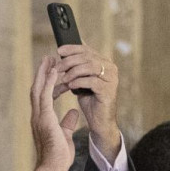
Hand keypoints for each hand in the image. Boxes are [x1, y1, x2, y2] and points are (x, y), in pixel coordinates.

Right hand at [30, 55, 79, 170]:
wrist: (53, 168)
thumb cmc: (58, 156)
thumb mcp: (65, 135)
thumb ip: (67, 122)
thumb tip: (73, 112)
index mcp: (42, 119)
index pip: (42, 96)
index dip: (46, 81)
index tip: (51, 69)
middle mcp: (38, 115)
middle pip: (38, 88)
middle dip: (42, 72)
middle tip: (48, 57)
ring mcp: (39, 117)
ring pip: (39, 89)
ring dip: (44, 73)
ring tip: (50, 59)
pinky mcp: (44, 119)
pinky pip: (45, 97)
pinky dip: (49, 83)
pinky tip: (54, 72)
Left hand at [52, 44, 119, 162]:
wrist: (99, 122)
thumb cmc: (90, 101)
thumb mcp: (81, 80)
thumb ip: (76, 67)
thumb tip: (63, 54)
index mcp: (104, 63)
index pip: (87, 49)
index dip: (72, 48)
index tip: (59, 50)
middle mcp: (111, 68)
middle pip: (87, 56)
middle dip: (69, 61)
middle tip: (57, 67)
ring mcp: (112, 79)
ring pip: (90, 66)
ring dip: (73, 71)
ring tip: (63, 79)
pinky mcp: (109, 91)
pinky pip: (92, 81)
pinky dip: (79, 82)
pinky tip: (70, 86)